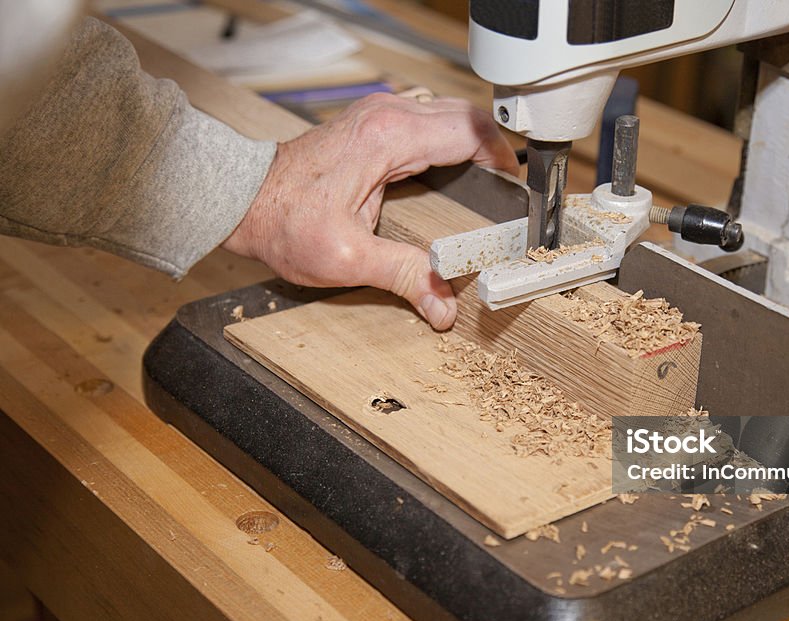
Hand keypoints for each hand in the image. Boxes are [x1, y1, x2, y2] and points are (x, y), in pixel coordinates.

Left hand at [222, 93, 518, 329]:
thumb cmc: (283, 220)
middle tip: (509, 191)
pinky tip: (456, 174)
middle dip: (494, 150)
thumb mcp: (347, 258)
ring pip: (449, 116)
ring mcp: (378, 116)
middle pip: (465, 118)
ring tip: (490, 184)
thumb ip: (404, 276)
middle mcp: (387, 116)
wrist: (241, 200)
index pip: (469, 131)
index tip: (517, 188)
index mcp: (389, 137)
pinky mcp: (372, 125)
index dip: (502, 157)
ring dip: (473, 144)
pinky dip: (450, 143)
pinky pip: (428, 123)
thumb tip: (444, 306)